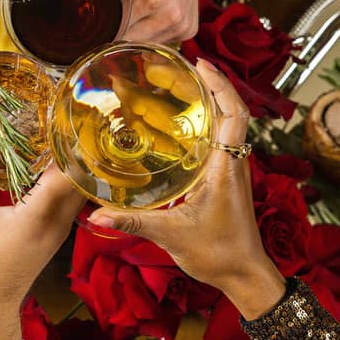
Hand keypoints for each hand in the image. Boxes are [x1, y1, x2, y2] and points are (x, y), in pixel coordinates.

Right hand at [0, 131, 85, 339]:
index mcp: (36, 219)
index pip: (68, 172)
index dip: (68, 140)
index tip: (60, 111)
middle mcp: (56, 223)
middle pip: (80, 175)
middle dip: (73, 143)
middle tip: (58, 111)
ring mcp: (59, 230)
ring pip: (77, 186)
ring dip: (70, 159)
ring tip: (53, 127)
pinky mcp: (53, 233)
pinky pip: (68, 196)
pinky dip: (62, 175)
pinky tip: (43, 158)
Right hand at [87, 62, 285, 317]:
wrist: (243, 275)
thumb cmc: (218, 254)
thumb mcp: (171, 235)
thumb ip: (133, 222)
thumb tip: (96, 215)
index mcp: (226, 169)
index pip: (234, 115)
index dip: (221, 85)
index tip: (201, 64)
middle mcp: (234, 164)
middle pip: (233, 111)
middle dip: (212, 84)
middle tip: (184, 67)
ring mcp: (233, 171)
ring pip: (230, 125)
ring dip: (212, 102)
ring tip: (183, 86)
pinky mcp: (227, 180)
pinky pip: (222, 141)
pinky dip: (208, 124)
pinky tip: (184, 124)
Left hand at [97, 0, 248, 43]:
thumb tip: (76, 7)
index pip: (112, 30)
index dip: (96, 29)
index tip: (87, 24)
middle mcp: (170, 10)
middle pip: (125, 42)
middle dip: (112, 29)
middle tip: (110, 6)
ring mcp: (181, 21)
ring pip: (141, 44)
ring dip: (131, 31)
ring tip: (134, 1)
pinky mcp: (188, 27)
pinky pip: (157, 40)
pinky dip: (148, 29)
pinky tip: (148, 7)